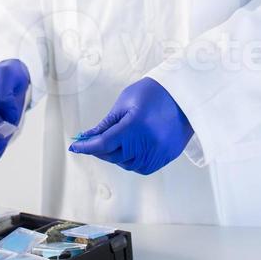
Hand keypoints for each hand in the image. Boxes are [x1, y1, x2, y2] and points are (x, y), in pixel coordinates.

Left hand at [68, 77, 193, 175]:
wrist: (185, 94)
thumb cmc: (155, 93)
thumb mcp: (126, 102)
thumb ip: (107, 123)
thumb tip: (89, 136)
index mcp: (135, 127)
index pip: (103, 144)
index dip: (86, 147)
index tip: (75, 146)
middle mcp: (147, 144)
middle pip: (114, 156)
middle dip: (100, 150)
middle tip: (92, 141)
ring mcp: (158, 153)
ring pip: (127, 164)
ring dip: (116, 156)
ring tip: (115, 142)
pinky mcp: (167, 157)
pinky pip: (143, 166)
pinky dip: (132, 161)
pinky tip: (129, 149)